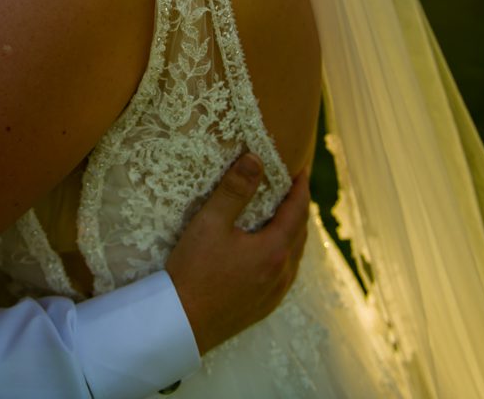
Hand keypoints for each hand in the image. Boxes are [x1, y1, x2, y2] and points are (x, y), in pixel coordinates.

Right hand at [166, 154, 309, 354]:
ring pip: (294, 256)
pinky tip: (271, 254)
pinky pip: (284, 274)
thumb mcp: (211, 223)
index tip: (302, 169)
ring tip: (284, 217)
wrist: (181, 324)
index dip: (301, 188)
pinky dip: (284, 255)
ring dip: (293, 233)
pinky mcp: (263, 307)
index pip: (298, 211)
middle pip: (300, 233)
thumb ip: (235, 189)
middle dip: (299, 208)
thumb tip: (255, 159)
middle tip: (293, 189)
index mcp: (275, 250)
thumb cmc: (194, 271)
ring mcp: (274, 293)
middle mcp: (282, 273)